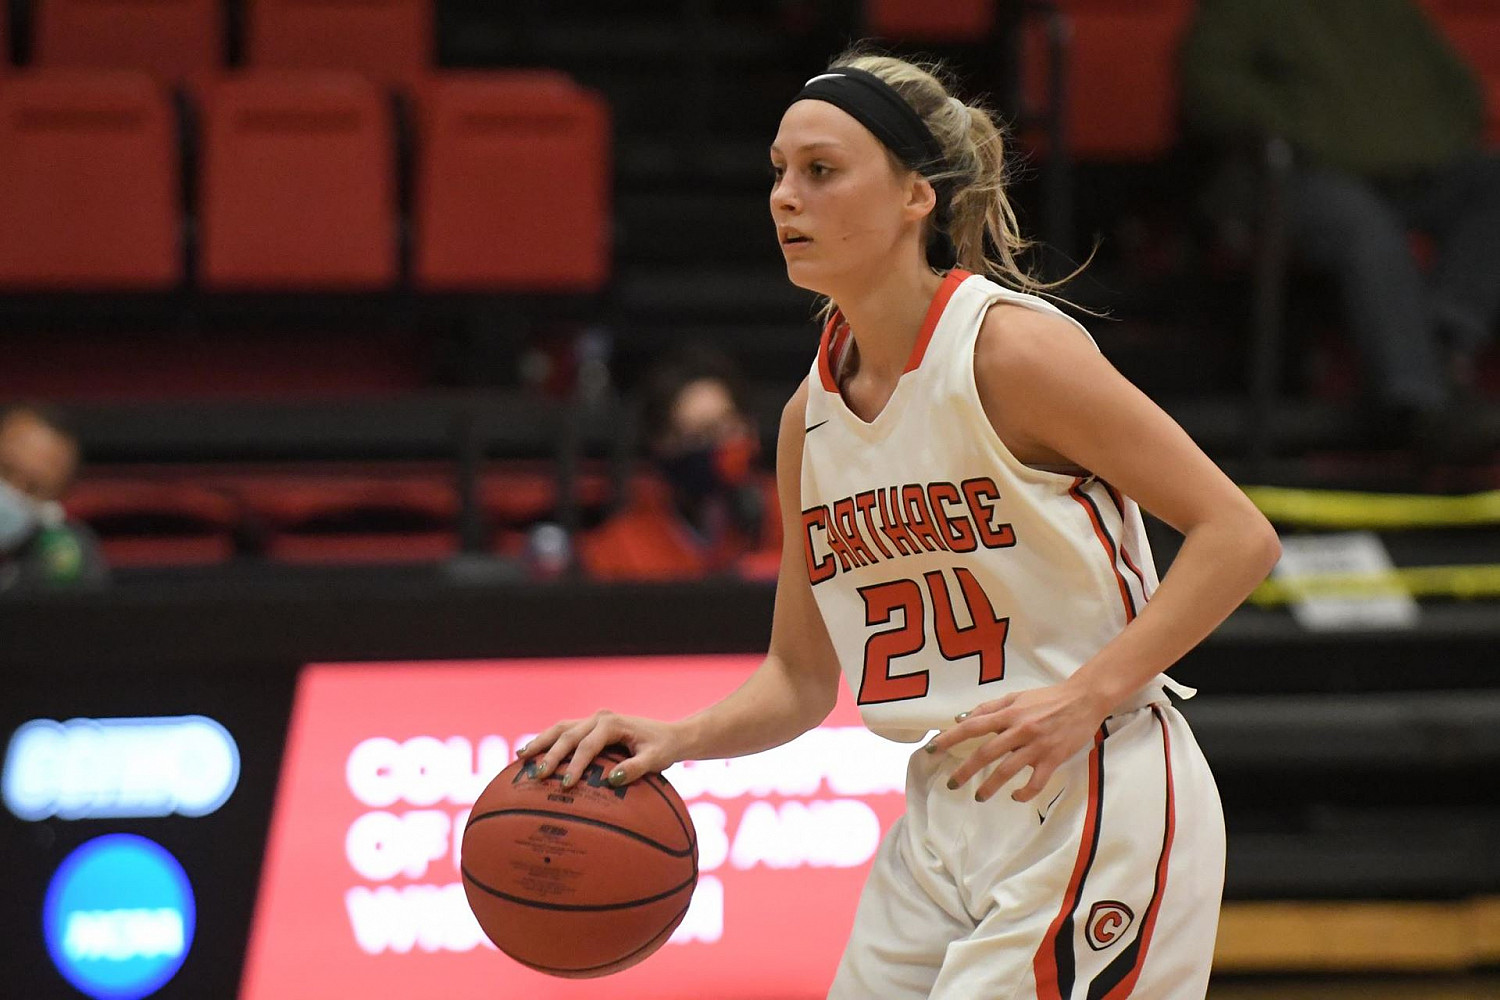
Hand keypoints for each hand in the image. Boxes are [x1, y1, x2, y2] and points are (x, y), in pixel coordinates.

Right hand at [515, 710, 681, 789]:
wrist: (669, 735)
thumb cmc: (662, 749)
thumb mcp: (655, 759)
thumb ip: (636, 768)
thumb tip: (611, 779)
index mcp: (613, 723)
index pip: (588, 745)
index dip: (575, 764)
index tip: (567, 785)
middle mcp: (600, 717)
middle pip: (568, 734)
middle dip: (550, 754)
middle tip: (537, 775)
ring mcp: (593, 720)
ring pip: (560, 728)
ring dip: (541, 742)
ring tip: (521, 757)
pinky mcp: (589, 726)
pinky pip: (564, 732)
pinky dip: (547, 741)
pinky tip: (531, 753)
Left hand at [923, 680, 1108, 802]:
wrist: (1084, 700)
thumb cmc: (1047, 698)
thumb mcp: (1016, 696)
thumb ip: (989, 707)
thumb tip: (960, 719)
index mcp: (1009, 713)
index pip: (973, 726)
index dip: (951, 738)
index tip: (932, 749)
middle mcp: (1019, 730)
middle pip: (986, 752)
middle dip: (965, 770)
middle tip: (952, 783)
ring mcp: (1036, 746)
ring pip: (1007, 770)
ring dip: (990, 786)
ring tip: (978, 797)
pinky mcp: (1053, 759)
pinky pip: (1036, 782)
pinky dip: (1024, 793)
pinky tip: (1015, 797)